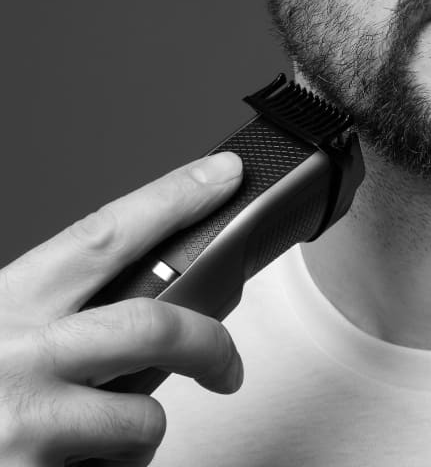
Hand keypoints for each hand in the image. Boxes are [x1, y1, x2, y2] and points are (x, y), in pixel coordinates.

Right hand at [0, 153, 243, 465]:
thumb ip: (43, 315)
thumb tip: (133, 297)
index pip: (101, 235)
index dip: (172, 200)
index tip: (220, 176)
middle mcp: (14, 359)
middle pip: (153, 325)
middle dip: (210, 343)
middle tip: (226, 364)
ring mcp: (27, 424)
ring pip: (141, 416)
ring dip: (134, 433)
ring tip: (91, 439)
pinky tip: (69, 466)